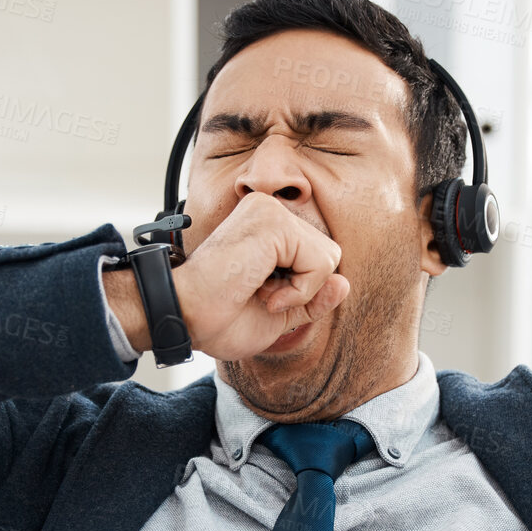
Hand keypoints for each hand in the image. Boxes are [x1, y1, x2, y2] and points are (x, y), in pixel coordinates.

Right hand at [106, 191, 348, 361]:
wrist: (186, 318)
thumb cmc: (220, 318)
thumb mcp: (280, 314)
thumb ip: (313, 298)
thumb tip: (344, 282)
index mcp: (270, 228)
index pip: (318, 259)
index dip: (301, 292)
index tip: (262, 298)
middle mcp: (271, 212)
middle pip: (328, 256)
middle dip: (303, 289)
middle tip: (260, 296)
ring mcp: (271, 212)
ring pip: (328, 259)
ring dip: (299, 290)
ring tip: (259, 292)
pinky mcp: (274, 222)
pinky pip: (320, 262)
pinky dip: (299, 289)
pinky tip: (263, 291)